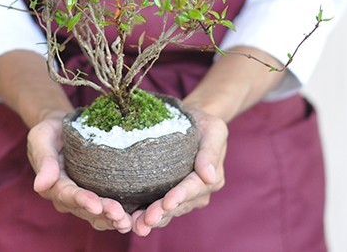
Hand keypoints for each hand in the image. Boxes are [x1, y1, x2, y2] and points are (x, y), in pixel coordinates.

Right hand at [27, 111, 132, 232]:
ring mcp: (82, 197)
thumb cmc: (50, 130)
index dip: (82, 200)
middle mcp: (66, 196)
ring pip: (96, 214)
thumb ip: (43, 159)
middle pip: (85, 209)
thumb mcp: (42, 137)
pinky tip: (133, 217)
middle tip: (120, 216)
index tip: (96, 205)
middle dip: (102, 213)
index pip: (67, 194)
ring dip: (111, 219)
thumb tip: (39, 186)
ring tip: (127, 222)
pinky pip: (106, 208)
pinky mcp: (96, 192)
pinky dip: (118, 214)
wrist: (62, 126)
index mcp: (52, 184)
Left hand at [131, 108, 227, 235]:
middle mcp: (199, 192)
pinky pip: (160, 208)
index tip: (167, 203)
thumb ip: (210, 151)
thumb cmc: (204, 123)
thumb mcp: (213, 130)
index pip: (194, 189)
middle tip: (146, 219)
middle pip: (179, 205)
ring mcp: (185, 196)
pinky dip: (147, 214)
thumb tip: (209, 176)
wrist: (193, 121)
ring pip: (169, 211)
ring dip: (154, 218)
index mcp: (212, 179)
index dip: (180, 196)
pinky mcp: (170, 194)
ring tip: (138, 225)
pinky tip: (133, 219)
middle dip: (162, 213)